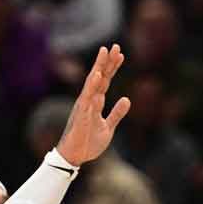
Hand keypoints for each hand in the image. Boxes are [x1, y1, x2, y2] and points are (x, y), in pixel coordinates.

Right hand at [56, 45, 131, 165]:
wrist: (75, 157)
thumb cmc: (89, 141)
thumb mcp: (108, 126)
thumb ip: (117, 113)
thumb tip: (127, 99)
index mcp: (95, 103)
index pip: (105, 81)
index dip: (112, 67)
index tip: (120, 53)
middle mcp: (88, 101)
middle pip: (98, 78)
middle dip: (106, 62)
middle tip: (114, 46)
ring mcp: (84, 108)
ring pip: (91, 86)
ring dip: (97, 71)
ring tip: (104, 55)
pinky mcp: (81, 118)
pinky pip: (87, 102)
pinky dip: (92, 91)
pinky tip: (97, 78)